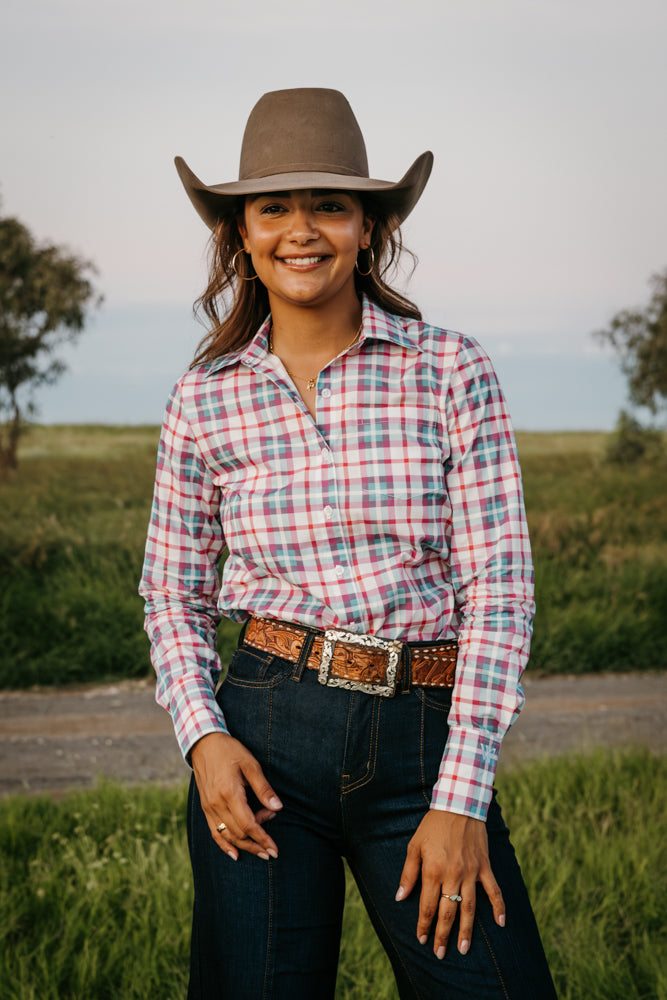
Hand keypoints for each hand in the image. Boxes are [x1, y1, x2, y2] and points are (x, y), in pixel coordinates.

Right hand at [190, 732, 282, 860]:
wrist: (203, 743)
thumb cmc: (230, 751)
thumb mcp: (251, 764)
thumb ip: (263, 788)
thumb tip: (278, 808)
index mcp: (229, 792)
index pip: (248, 824)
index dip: (263, 838)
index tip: (275, 849)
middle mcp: (216, 803)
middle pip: (238, 833)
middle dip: (257, 842)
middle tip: (273, 847)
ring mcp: (209, 807)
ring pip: (227, 835)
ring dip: (245, 846)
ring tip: (260, 851)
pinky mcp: (205, 807)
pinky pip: (214, 832)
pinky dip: (224, 845)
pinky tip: (234, 854)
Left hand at [395, 809, 504, 958]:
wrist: (459, 805)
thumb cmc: (433, 825)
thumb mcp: (414, 846)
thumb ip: (408, 873)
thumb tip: (400, 897)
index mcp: (433, 870)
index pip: (428, 906)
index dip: (424, 925)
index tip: (421, 939)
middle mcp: (453, 875)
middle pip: (448, 912)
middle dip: (443, 935)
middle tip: (440, 954)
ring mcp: (471, 872)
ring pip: (469, 907)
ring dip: (467, 930)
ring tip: (465, 950)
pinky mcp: (485, 866)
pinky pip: (494, 890)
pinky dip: (499, 907)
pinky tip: (501, 923)